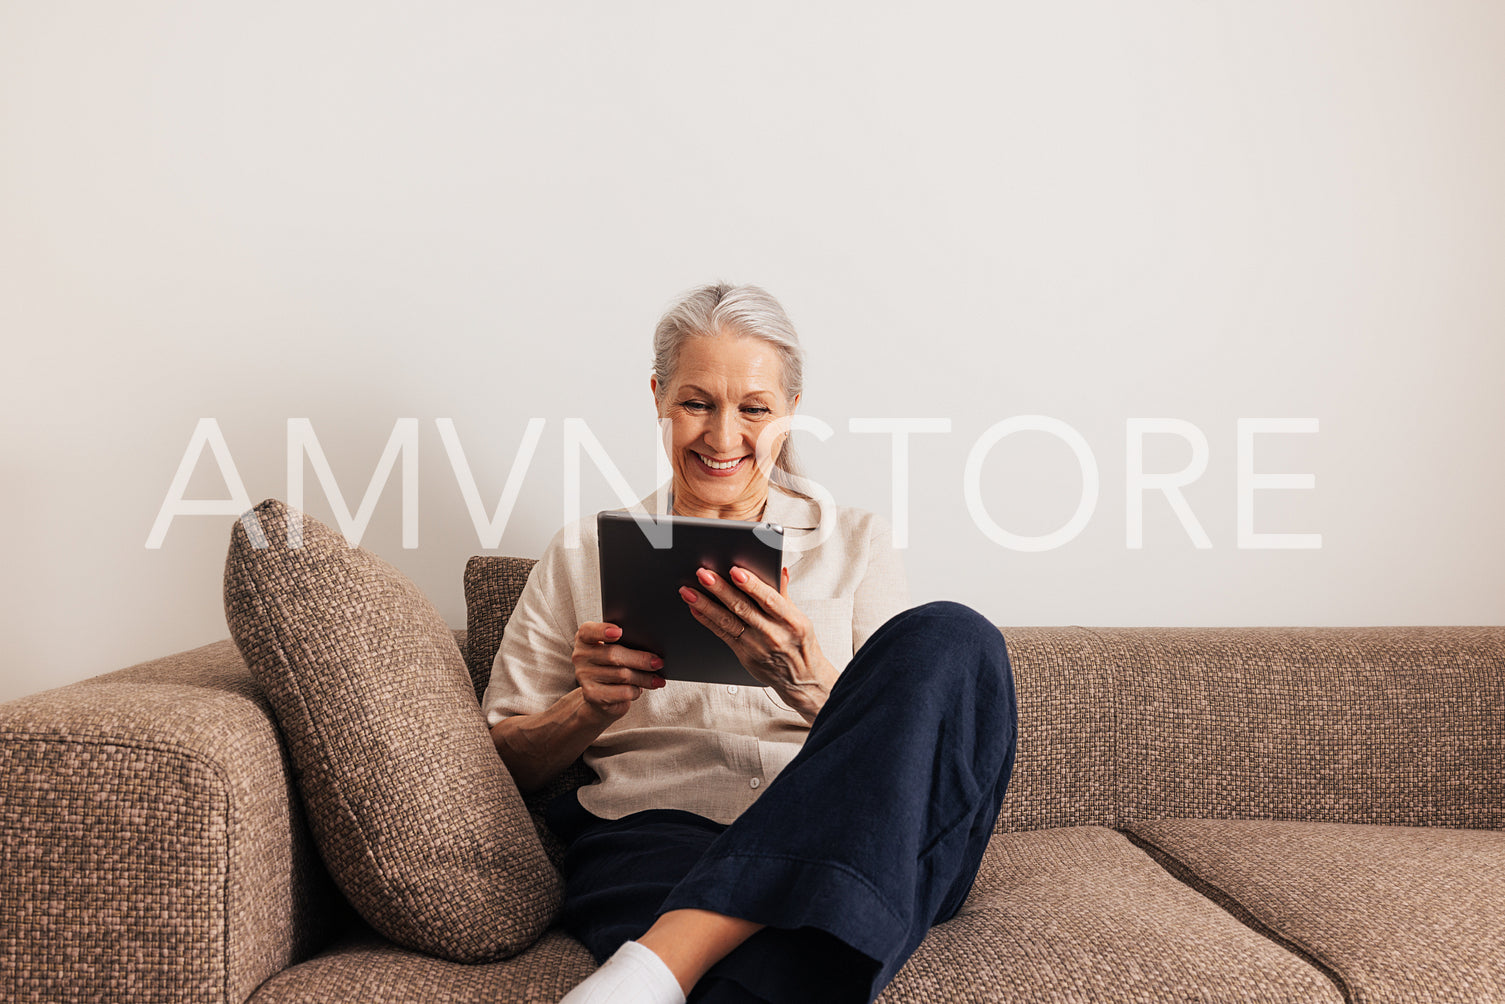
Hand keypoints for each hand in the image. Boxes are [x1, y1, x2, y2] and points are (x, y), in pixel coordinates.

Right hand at [571, 622, 665, 721]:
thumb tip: (652, 652)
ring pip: (622, 674)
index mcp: (585, 638)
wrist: (599, 695)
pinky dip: (635, 691)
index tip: (619, 631)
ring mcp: (583, 676)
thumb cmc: (612, 666)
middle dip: (641, 659)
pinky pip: (621, 692)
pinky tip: (640, 689)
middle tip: (659, 662)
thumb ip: (626, 644)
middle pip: (614, 655)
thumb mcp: (616, 649)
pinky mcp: (591, 694)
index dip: (603, 631)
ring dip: (644, 678)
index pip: (589, 631)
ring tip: (658, 679)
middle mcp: (580, 655)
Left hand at [678, 566, 837, 722]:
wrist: (800, 679)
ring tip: (689, 591)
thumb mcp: (799, 618)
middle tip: (703, 574)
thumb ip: (784, 594)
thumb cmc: (799, 645)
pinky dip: (707, 621)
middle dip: (721, 589)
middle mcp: (772, 633)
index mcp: (791, 621)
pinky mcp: (743, 654)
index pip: (769, 599)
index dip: (751, 584)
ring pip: (727, 621)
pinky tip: (695, 609)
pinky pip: (722, 635)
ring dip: (706, 605)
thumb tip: (778, 571)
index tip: (735, 570)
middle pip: (743, 608)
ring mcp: (756, 646)